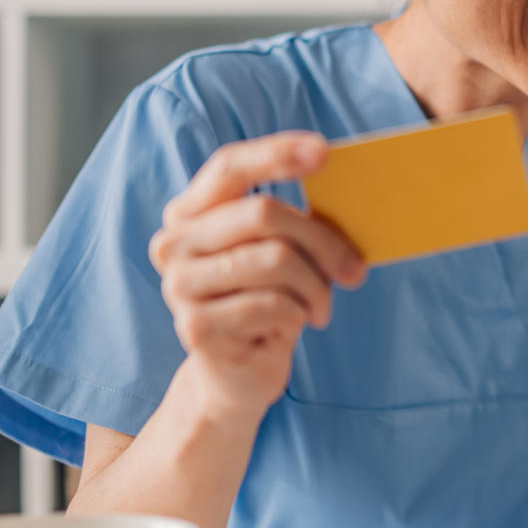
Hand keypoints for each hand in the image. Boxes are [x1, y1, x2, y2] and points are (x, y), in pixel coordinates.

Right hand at [148, 132, 366, 421]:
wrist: (237, 375)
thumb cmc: (267, 302)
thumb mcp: (280, 255)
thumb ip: (295, 225)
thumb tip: (352, 200)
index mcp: (190, 213)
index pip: (229, 167)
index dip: (275, 154)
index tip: (324, 152)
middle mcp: (174, 243)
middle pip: (264, 213)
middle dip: (322, 240)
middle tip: (354, 270)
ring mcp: (179, 286)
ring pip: (275, 259)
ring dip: (315, 286)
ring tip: (320, 306)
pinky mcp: (196, 327)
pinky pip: (273, 304)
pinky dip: (298, 314)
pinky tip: (292, 326)